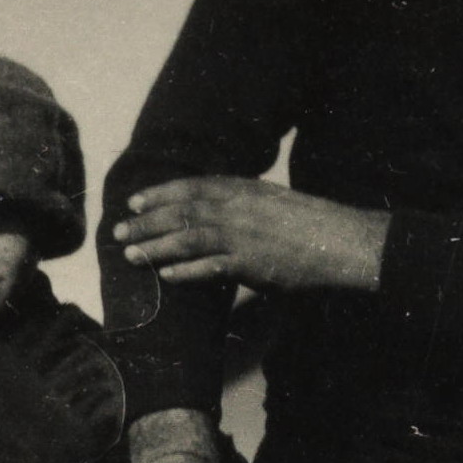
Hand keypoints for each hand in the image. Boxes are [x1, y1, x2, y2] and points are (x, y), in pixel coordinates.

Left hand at [112, 178, 387, 294]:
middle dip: (146, 221)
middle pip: (182, 212)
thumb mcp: (271, 201)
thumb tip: (211, 208)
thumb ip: (240, 202)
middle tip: (118, 231)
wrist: (344, 241)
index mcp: (245, 189)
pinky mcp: (252, 263)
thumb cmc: (310, 224)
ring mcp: (244, 235)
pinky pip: (211, 267)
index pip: (193, 186)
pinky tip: (166, 276)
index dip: (160, 193)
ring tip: (130, 256)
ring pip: (188, 238)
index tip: (134, 200)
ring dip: (155, 247)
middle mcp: (239, 208)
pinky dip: (186, 271)